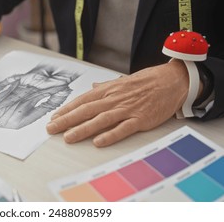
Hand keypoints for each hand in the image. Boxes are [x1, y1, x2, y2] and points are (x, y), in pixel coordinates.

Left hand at [46, 60, 189, 146]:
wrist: (172, 81)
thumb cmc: (147, 81)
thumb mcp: (122, 81)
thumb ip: (105, 87)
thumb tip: (91, 87)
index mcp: (108, 90)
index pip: (82, 100)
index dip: (66, 109)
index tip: (53, 117)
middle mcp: (114, 99)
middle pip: (86, 110)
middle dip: (66, 120)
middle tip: (51, 128)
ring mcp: (127, 109)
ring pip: (100, 120)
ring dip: (82, 129)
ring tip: (68, 137)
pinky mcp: (140, 119)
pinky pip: (122, 129)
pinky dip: (110, 135)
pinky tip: (98, 142)